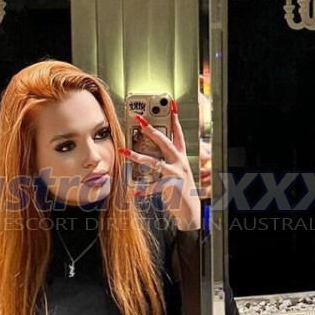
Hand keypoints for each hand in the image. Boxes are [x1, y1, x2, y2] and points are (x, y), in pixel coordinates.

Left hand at [118, 102, 201, 230]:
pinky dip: (143, 191)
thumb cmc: (181, 190)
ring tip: (125, 152)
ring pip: (154, 162)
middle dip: (151, 130)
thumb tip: (150, 152)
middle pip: (164, 142)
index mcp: (181, 157)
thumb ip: (167, 161)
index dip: (175, 119)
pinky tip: (134, 194)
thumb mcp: (177, 172)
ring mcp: (176, 173)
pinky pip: (153, 187)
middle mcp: (179, 162)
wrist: (190, 210)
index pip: (178, 134)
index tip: (171, 105)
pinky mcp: (171, 186)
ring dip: (137, 156)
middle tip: (139, 120)